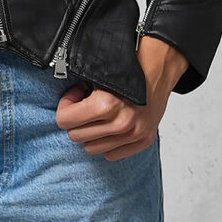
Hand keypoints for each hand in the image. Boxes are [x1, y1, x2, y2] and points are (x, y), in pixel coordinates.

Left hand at [54, 34, 188, 160]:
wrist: (159, 68)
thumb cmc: (128, 67)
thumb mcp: (98, 71)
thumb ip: (79, 88)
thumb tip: (62, 99)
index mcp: (105, 105)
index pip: (64, 120)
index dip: (65, 106)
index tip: (74, 96)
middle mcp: (120, 124)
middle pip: (75, 136)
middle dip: (76, 120)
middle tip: (85, 104)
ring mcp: (133, 134)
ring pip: (91, 148)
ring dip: (91, 132)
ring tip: (99, 114)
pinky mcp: (143, 140)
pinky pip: (111, 153)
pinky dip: (108, 141)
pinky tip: (111, 123)